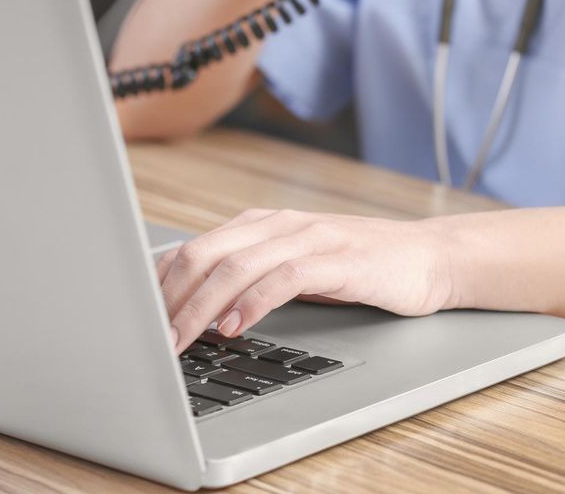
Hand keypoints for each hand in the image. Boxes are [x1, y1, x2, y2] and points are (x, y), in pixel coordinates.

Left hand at [157, 208, 457, 352]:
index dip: (160, 285)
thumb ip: (252, 277)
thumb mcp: (297, 266)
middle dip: (171, 299)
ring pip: (238, 266)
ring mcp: (311, 238)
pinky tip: (237, 327)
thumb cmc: (361, 265)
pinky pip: (286, 277)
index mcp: (264, 224)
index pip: (195, 248)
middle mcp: (281, 224)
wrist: (427, 257)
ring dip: (202, 307)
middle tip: (150, 339)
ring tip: (181, 340)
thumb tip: (195, 307)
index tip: (137, 321)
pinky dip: (255, 302)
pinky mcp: (339, 259)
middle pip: (207, 254)